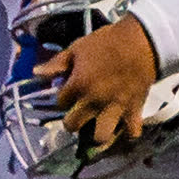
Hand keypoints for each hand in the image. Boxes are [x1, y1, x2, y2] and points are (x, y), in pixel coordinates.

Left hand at [54, 13, 163, 155]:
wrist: (141, 41)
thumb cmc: (106, 42)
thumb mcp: (77, 48)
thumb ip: (57, 63)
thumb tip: (36, 73)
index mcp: (78, 85)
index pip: (60, 102)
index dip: (63, 97)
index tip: (69, 92)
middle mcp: (94, 102)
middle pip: (72, 125)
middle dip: (72, 121)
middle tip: (78, 113)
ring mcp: (114, 109)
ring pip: (100, 137)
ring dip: (96, 134)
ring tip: (98, 125)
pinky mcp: (134, 111)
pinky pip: (131, 133)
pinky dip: (127, 132)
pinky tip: (122, 126)